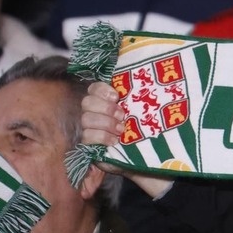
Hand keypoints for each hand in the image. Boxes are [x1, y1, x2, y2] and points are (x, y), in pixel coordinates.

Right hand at [79, 82, 170, 196]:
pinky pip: (87, 136)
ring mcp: (90, 130)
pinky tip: (114, 141)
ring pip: (86, 119)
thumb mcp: (142, 112)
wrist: (147, 158)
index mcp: (106, 103)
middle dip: (105, 107)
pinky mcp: (89, 146)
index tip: (117, 96)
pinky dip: (102, 137)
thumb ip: (136, 97)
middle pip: (86, 102)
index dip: (102, 90)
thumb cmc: (145, 132)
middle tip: (122, 115)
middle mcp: (95, 114)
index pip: (93, 89)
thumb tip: (145, 74)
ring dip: (105, 123)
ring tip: (121, 130)